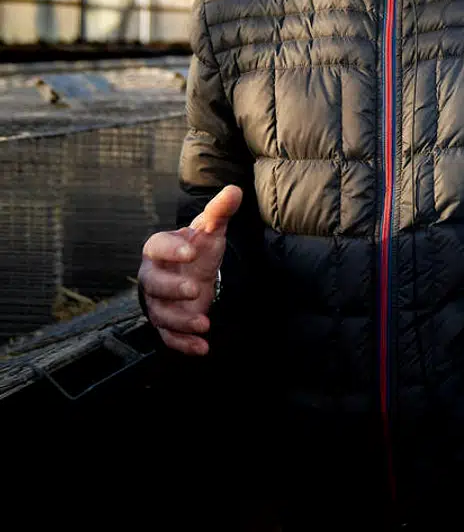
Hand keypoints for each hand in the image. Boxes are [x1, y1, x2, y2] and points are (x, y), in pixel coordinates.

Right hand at [138, 185, 241, 355]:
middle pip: (153, 285)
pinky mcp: (168, 322)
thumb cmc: (198, 247)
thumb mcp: (211, 229)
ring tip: (204, 324)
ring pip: (160, 314)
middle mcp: (153, 276)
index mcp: (159, 249)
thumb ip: (220, 211)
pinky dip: (184, 344)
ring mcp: (159, 302)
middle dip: (172, 289)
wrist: (193, 271)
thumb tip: (235, 190)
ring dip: (180, 321)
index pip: (156, 247)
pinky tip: (203, 348)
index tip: (191, 251)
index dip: (171, 249)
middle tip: (195, 290)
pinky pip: (169, 336)